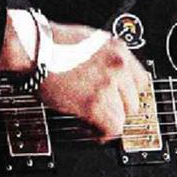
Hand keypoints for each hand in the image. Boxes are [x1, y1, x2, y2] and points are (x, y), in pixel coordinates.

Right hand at [0, 13, 151, 144]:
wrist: (34, 48)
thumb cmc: (51, 44)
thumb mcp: (89, 42)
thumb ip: (104, 58)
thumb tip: (106, 76)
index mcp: (118, 49)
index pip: (141, 79)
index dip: (129, 94)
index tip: (122, 101)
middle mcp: (118, 65)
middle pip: (135, 99)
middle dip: (120, 109)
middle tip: (105, 113)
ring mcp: (108, 84)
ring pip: (124, 115)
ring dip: (110, 122)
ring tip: (95, 124)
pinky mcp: (94, 103)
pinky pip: (112, 127)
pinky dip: (102, 134)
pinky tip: (91, 132)